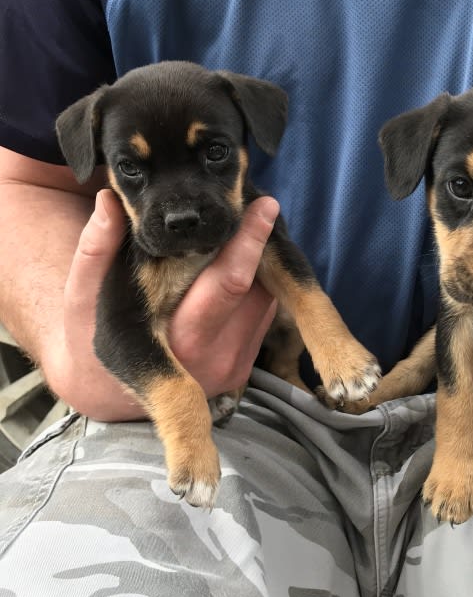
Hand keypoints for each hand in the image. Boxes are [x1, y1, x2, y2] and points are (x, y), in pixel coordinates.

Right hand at [49, 189, 278, 420]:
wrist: (105, 395)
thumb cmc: (90, 337)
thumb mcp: (82, 297)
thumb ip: (96, 250)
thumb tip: (109, 202)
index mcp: (177, 340)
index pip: (229, 284)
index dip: (249, 242)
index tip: (264, 205)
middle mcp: (214, 358)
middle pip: (258, 289)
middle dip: (259, 245)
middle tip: (260, 205)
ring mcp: (234, 367)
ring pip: (266, 300)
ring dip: (259, 265)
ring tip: (240, 235)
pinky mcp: (245, 367)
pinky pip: (262, 316)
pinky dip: (255, 288)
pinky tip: (235, 268)